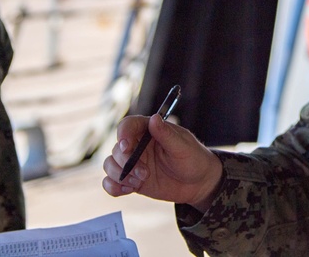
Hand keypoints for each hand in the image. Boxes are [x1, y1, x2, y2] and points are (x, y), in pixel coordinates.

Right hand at [102, 114, 222, 211]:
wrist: (198, 183)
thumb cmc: (193, 158)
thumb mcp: (183, 146)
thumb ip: (166, 134)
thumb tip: (154, 118)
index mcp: (148, 131)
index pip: (127, 126)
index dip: (122, 134)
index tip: (126, 147)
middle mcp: (137, 145)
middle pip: (116, 149)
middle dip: (125, 163)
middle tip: (144, 173)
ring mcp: (133, 164)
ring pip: (110, 165)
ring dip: (119, 176)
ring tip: (139, 183)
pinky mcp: (131, 180)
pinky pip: (111, 183)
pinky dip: (113, 187)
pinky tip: (129, 190)